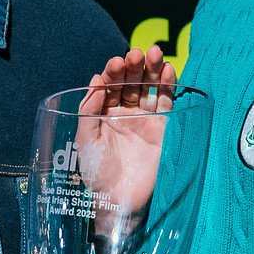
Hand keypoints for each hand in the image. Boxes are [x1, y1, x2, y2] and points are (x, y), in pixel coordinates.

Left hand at [75, 46, 179, 234]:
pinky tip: (167, 69)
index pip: (108, 85)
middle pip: (130, 82)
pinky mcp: (162, 128)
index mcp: (103, 113)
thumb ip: (89, 110)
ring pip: (149, 87)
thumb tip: (95, 80)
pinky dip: (168, 85)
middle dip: (133, 66)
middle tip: (136, 53)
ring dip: (152, 69)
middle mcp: (124, 112)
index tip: (115, 63)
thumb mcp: (85, 140)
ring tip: (154, 53)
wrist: (119, 201)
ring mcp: (144, 119)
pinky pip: (166, 102)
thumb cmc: (97, 173)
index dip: (112, 72)